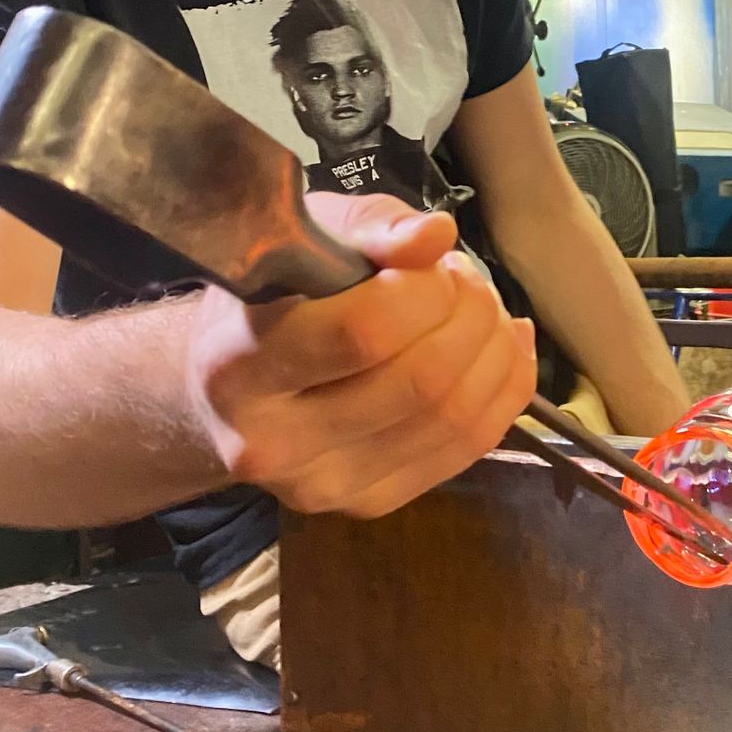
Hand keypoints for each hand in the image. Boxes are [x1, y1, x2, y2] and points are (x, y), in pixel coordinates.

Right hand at [185, 191, 536, 516]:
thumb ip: (371, 227)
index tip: (434, 261)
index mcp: (238, 366)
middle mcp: (272, 443)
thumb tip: (436, 236)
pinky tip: (504, 349)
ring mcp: (323, 486)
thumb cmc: (268, 297)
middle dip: (470, 317)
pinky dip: (504, 391)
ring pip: (452, 418)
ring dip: (493, 351)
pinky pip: (467, 449)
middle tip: (468, 281)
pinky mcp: (368, 503)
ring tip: (483, 310)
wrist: (226, 388)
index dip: (425, 289)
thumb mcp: (305, 236)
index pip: (364, 332)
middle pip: (419, 381)